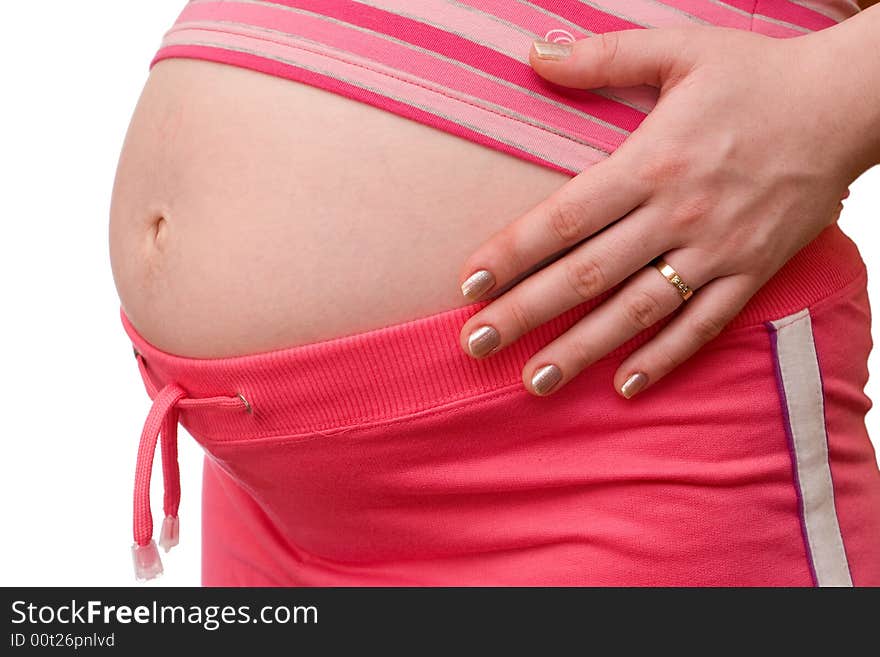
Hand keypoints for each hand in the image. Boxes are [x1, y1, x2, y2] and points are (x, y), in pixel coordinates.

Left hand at [456, 25, 858, 397]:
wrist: (849, 104)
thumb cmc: (756, 77)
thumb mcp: (680, 49)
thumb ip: (604, 56)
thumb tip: (534, 54)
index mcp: (650, 162)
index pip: (564, 218)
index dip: (512, 253)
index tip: (468, 284)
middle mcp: (677, 213)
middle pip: (588, 274)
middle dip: (527, 312)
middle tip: (477, 345)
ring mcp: (716, 250)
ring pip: (638, 311)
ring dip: (583, 349)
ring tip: (535, 381)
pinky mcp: (752, 272)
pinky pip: (702, 324)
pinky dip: (665, 357)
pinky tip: (625, 385)